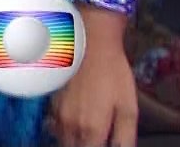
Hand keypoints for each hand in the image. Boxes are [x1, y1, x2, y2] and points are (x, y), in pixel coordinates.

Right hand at [46, 12, 138, 146]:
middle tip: (98, 137)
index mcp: (92, 129)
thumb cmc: (113, 74)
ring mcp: (57, 114)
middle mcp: (70, 125)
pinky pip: (54, 126)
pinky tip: (77, 120)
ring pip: (62, 140)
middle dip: (87, 145)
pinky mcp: (50, 103)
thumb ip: (125, 137)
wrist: (89, 43)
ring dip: (75, 140)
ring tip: (89, 132)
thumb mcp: (129, 107)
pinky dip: (64, 129)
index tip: (104, 143)